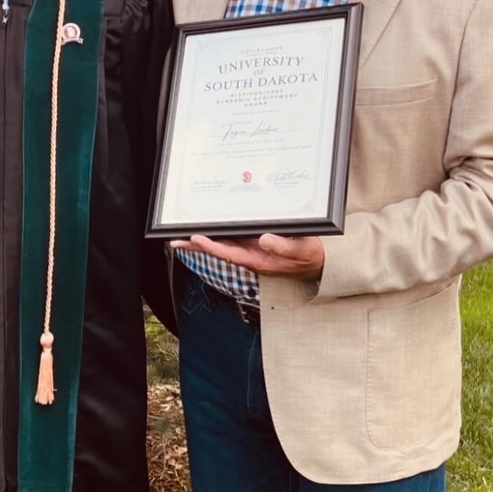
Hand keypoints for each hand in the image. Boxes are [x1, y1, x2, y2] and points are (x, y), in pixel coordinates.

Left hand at [171, 233, 324, 279]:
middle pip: (219, 250)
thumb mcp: (302, 251)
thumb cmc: (309, 257)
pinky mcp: (254, 243)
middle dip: (197, 246)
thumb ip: (284, 247)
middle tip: (175, 240)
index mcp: (259, 260)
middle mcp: (250, 256)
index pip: (230, 254)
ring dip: (202, 240)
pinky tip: (206, 229)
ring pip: (222, 244)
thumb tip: (264, 239)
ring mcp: (251, 250)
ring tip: (181, 235)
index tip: (197, 238)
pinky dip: (218, 234)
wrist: (316, 262)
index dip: (212, 247)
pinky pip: (232, 238)